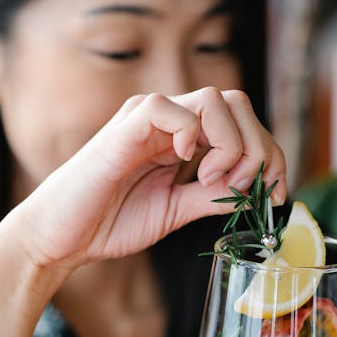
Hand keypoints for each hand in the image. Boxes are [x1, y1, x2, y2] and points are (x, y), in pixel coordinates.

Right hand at [12, 87, 285, 272]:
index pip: (241, 122)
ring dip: (230, 144)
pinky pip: (168, 108)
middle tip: (242, 187)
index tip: (274, 193)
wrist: (61, 237)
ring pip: (213, 100)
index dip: (269, 153)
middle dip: (257, 147)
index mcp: (181, 136)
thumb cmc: (110, 222)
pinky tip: (183, 165)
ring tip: (212, 181)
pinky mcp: (125, 127)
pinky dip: (190, 135)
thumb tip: (257, 191)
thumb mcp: (177, 210)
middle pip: (236, 103)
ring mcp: (146, 119)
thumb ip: (213, 196)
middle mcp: (168, 120)